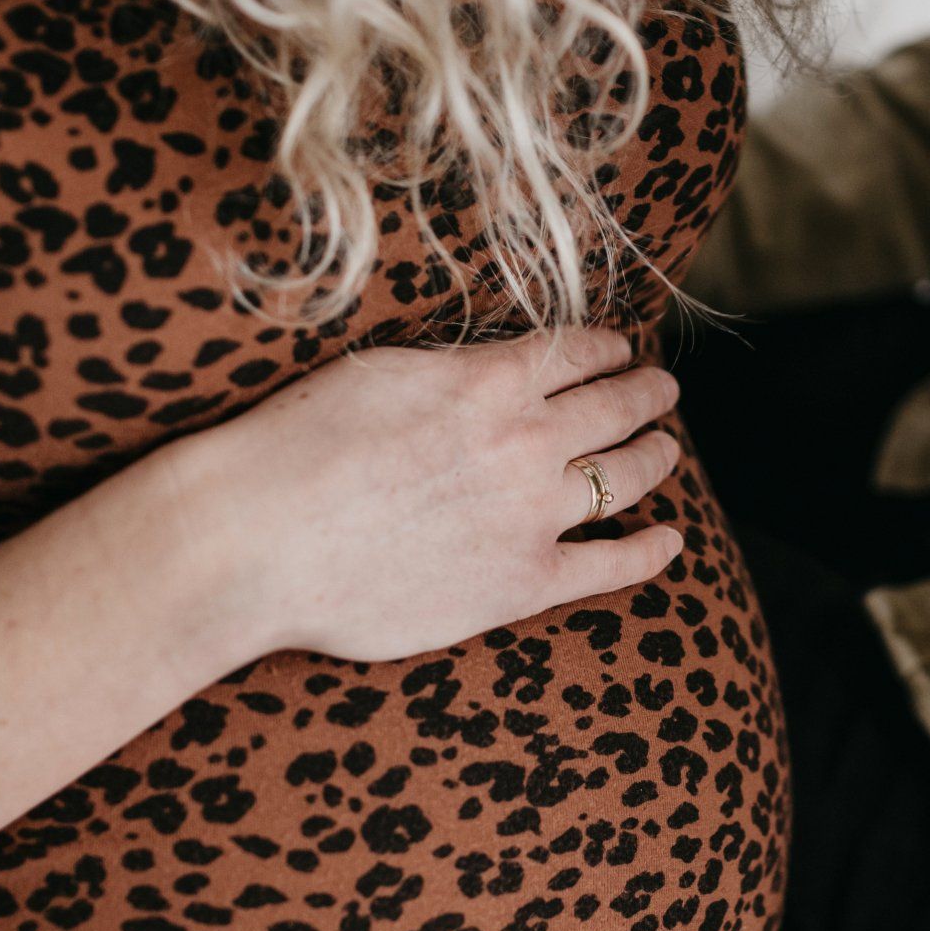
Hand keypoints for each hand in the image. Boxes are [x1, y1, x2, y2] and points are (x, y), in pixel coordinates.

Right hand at [159, 325, 685, 663]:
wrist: (258, 538)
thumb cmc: (293, 448)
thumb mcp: (378, 372)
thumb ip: (446, 371)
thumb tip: (480, 369)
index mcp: (489, 379)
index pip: (575, 351)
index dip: (607, 348)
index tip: (620, 349)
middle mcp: (526, 440)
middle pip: (615, 407)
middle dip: (645, 393)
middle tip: (661, 388)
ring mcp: (531, 513)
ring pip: (625, 476)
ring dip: (655, 455)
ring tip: (666, 446)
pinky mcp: (522, 582)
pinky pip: (610, 565)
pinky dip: (650, 551)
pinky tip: (671, 541)